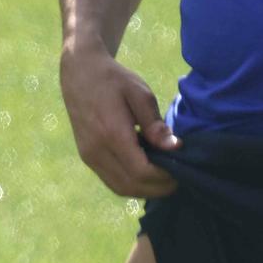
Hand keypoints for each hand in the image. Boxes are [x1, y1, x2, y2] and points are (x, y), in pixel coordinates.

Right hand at [59, 41, 178, 197]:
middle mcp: (97, 150)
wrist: (81, 73)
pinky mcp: (87, 157)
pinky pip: (111, 181)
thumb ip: (155, 123)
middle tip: (178, 178)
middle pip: (131, 186)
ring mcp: (89, 156)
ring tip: (164, 178)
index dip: (163, 177)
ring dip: (144, 189)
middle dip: (157, 188)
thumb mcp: (140, 93)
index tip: (181, 169)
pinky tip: (146, 172)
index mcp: (111, 133)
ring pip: (120, 188)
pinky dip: (131, 183)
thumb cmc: (114, 79)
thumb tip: (175, 147)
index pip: (141, 171)